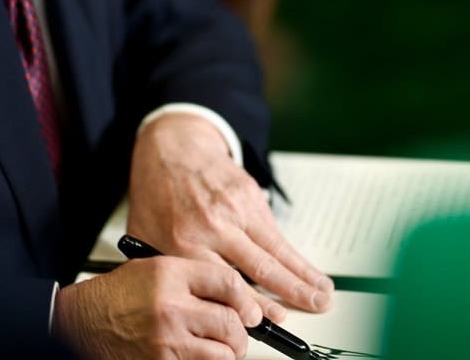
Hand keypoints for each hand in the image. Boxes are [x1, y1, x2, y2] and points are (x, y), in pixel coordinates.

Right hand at [54, 255, 262, 359]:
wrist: (80, 323)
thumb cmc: (114, 297)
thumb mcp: (153, 269)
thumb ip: (193, 277)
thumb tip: (234, 296)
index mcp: (169, 275)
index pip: (228, 283)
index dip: (246, 299)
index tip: (249, 309)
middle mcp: (170, 307)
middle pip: (231, 321)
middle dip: (240, 331)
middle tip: (238, 333)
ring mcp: (166, 341)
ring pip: (223, 353)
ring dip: (227, 353)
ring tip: (220, 348)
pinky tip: (197, 355)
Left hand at [126, 113, 333, 316]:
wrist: (171, 147)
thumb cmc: (157, 194)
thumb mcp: (147, 237)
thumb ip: (171, 270)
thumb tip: (196, 303)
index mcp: (184, 241)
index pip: (224, 283)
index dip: (250, 306)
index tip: (268, 321)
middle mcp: (213, 226)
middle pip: (259, 267)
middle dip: (290, 293)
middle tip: (312, 307)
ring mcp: (235, 209)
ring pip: (276, 249)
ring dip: (303, 274)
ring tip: (322, 293)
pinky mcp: (250, 195)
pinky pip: (275, 231)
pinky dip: (293, 253)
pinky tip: (307, 268)